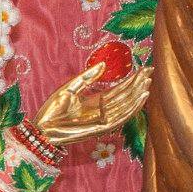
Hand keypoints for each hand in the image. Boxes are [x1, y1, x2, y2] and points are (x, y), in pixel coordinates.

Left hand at [32, 62, 151, 146]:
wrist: (42, 127)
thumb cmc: (52, 109)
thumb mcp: (70, 88)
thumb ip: (87, 77)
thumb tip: (104, 63)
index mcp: (96, 101)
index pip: (119, 89)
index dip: (132, 80)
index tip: (145, 69)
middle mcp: (102, 110)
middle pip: (125, 96)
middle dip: (138, 85)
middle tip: (150, 72)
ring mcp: (103, 120)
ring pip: (126, 106)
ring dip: (138, 95)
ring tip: (148, 82)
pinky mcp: (102, 128)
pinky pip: (121, 118)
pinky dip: (132, 108)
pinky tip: (141, 97)